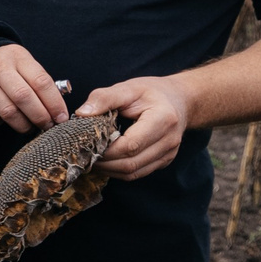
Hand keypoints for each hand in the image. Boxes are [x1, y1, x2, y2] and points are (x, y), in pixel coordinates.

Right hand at [0, 43, 67, 132]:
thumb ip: (40, 83)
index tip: (62, 117)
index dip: (54, 103)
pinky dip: (2, 124)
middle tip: (47, 126)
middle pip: (24, 97)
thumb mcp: (26, 65)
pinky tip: (6, 119)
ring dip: (24, 125)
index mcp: (18, 57)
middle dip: (40, 117)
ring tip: (30, 127)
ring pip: (8, 112)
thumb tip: (58, 112)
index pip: (41, 82)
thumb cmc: (9, 66)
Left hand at [76, 76, 192, 179]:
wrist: (179, 100)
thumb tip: (81, 113)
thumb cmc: (152, 92)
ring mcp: (168, 154)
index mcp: (163, 120)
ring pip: (133, 173)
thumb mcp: (128, 88)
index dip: (105, 150)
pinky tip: (106, 161)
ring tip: (92, 158)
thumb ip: (104, 98)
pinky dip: (119, 170)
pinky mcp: (163, 161)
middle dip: (104, 163)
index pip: (130, 145)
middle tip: (84, 154)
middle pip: (130, 164)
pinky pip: (138, 172)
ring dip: (109, 170)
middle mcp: (169, 141)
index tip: (86, 143)